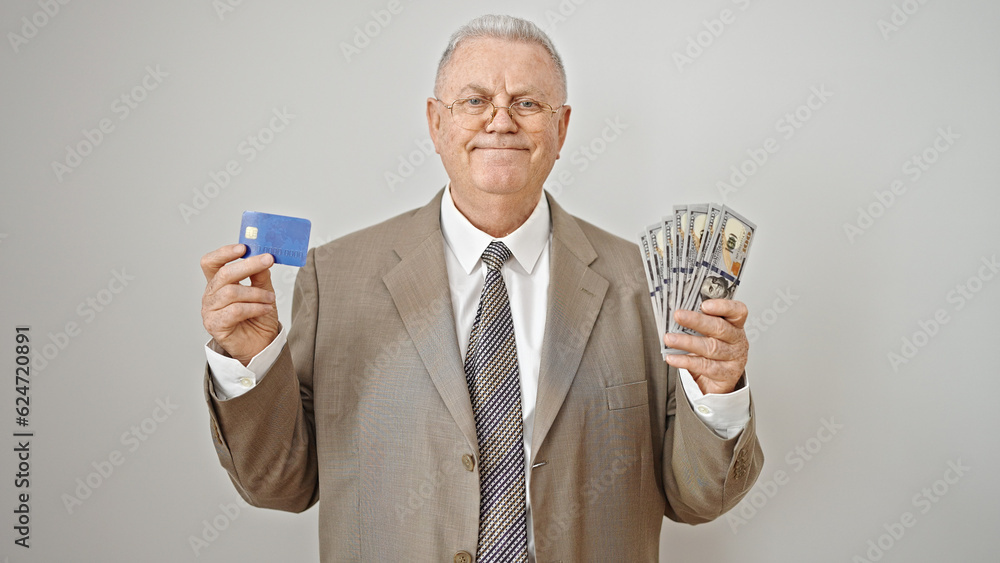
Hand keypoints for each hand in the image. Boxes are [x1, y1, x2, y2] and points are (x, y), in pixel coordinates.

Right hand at [200, 244, 279, 364]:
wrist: (261, 345)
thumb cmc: (259, 318)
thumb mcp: (263, 291)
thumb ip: (260, 275)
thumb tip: (263, 256)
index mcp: (219, 283)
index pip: (211, 262)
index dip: (224, 253)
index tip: (244, 247)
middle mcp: (211, 295)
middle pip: (224, 274)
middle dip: (248, 265)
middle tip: (267, 260)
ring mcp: (210, 310)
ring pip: (232, 292)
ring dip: (256, 293)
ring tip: (270, 298)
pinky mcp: (215, 325)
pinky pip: (235, 310)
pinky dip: (254, 307)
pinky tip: (265, 308)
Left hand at [662, 299, 748, 394]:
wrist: (720, 381)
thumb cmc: (714, 353)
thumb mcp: (710, 335)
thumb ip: (699, 324)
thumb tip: (677, 315)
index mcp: (735, 326)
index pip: (737, 311)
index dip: (723, 307)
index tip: (704, 305)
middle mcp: (737, 341)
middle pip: (720, 328)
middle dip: (697, 321)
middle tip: (678, 316)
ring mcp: (734, 359)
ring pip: (710, 348)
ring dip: (687, 342)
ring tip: (670, 339)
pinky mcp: (725, 375)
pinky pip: (704, 366)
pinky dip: (686, 361)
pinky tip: (673, 358)